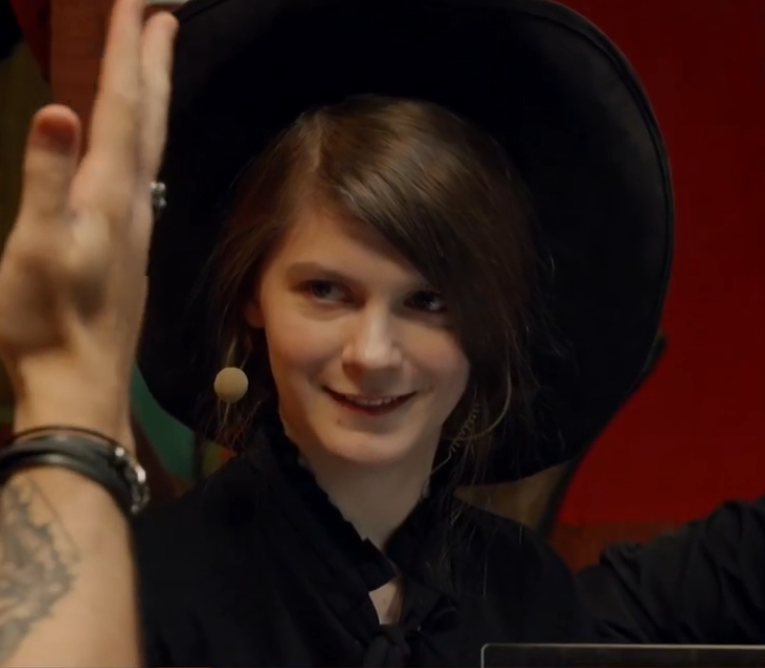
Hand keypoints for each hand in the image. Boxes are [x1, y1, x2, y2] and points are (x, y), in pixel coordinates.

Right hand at [0, 0, 177, 446]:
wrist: (81, 386)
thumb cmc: (47, 326)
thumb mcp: (36, 251)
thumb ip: (48, 182)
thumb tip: (60, 111)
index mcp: (109, 199)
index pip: (124, 112)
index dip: (128, 57)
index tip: (137, 7)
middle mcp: (131, 207)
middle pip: (148, 125)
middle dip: (151, 67)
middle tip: (160, 19)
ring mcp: (133, 231)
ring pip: (148, 151)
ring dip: (151, 104)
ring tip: (151, 70)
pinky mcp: (127, 252)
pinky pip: (139, 180)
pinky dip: (140, 146)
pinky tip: (137, 152)